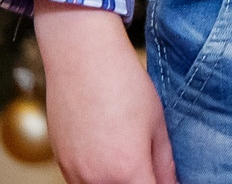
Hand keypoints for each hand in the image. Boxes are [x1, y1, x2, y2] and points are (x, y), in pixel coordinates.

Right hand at [32, 0, 176, 183]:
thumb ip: (165, 164)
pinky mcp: (60, 163)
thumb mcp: (157, 124)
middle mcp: (96, 180)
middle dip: (142, 182)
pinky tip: (111, 154)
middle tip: (152, 167)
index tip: (171, 180)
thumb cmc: (124, 86)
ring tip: (130, 153)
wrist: (81, 59)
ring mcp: (73, 173)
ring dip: (120, 181)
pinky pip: (82, 182)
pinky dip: (99, 178)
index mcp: (127, 171)